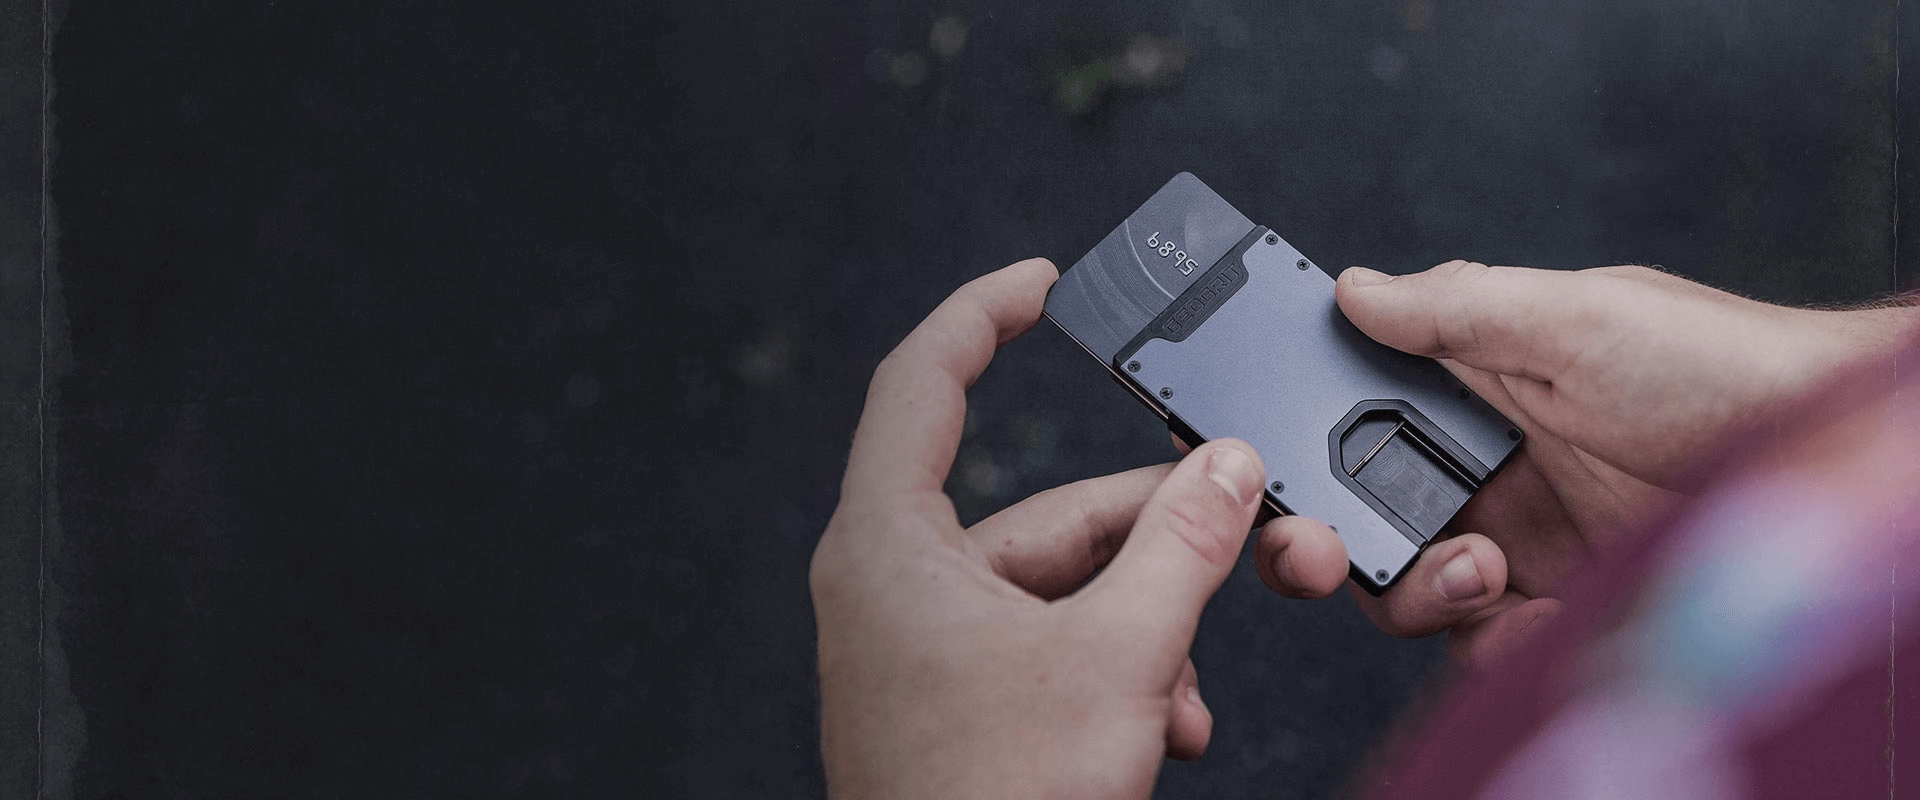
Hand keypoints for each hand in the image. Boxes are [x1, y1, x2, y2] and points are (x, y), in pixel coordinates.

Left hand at [812, 259, 1271, 798]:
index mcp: (890, 546)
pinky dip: (1116, 671)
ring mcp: (920, 652)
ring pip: (1059, 590)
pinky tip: (1169, 722)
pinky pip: (1046, 650)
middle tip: (1244, 530)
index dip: (982, 315)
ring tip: (1189, 688)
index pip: (923, 382)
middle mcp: (893, 587)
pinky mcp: (953, 706)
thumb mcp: (1118, 657)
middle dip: (1150, 535)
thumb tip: (1229, 468)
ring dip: (1146, 625)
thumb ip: (1183, 547)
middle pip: (1041, 510)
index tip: (1040, 282)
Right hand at [1255, 260, 1918, 664]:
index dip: (1294, 441)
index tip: (1261, 466)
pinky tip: (1534, 617)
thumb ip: (1456, 307)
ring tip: (1481, 569)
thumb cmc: (1725, 368)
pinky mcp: (1563, 601)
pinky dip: (1495, 644)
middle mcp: (1484, 457)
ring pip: (1410, 586)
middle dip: (1323, 538)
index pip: (1349, 409)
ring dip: (1420, 589)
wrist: (1837, 465)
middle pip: (1356, 513)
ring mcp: (1522, 533)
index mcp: (1473, 378)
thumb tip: (1356, 288)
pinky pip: (1488, 643)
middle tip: (1324, 549)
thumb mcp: (1576, 316)